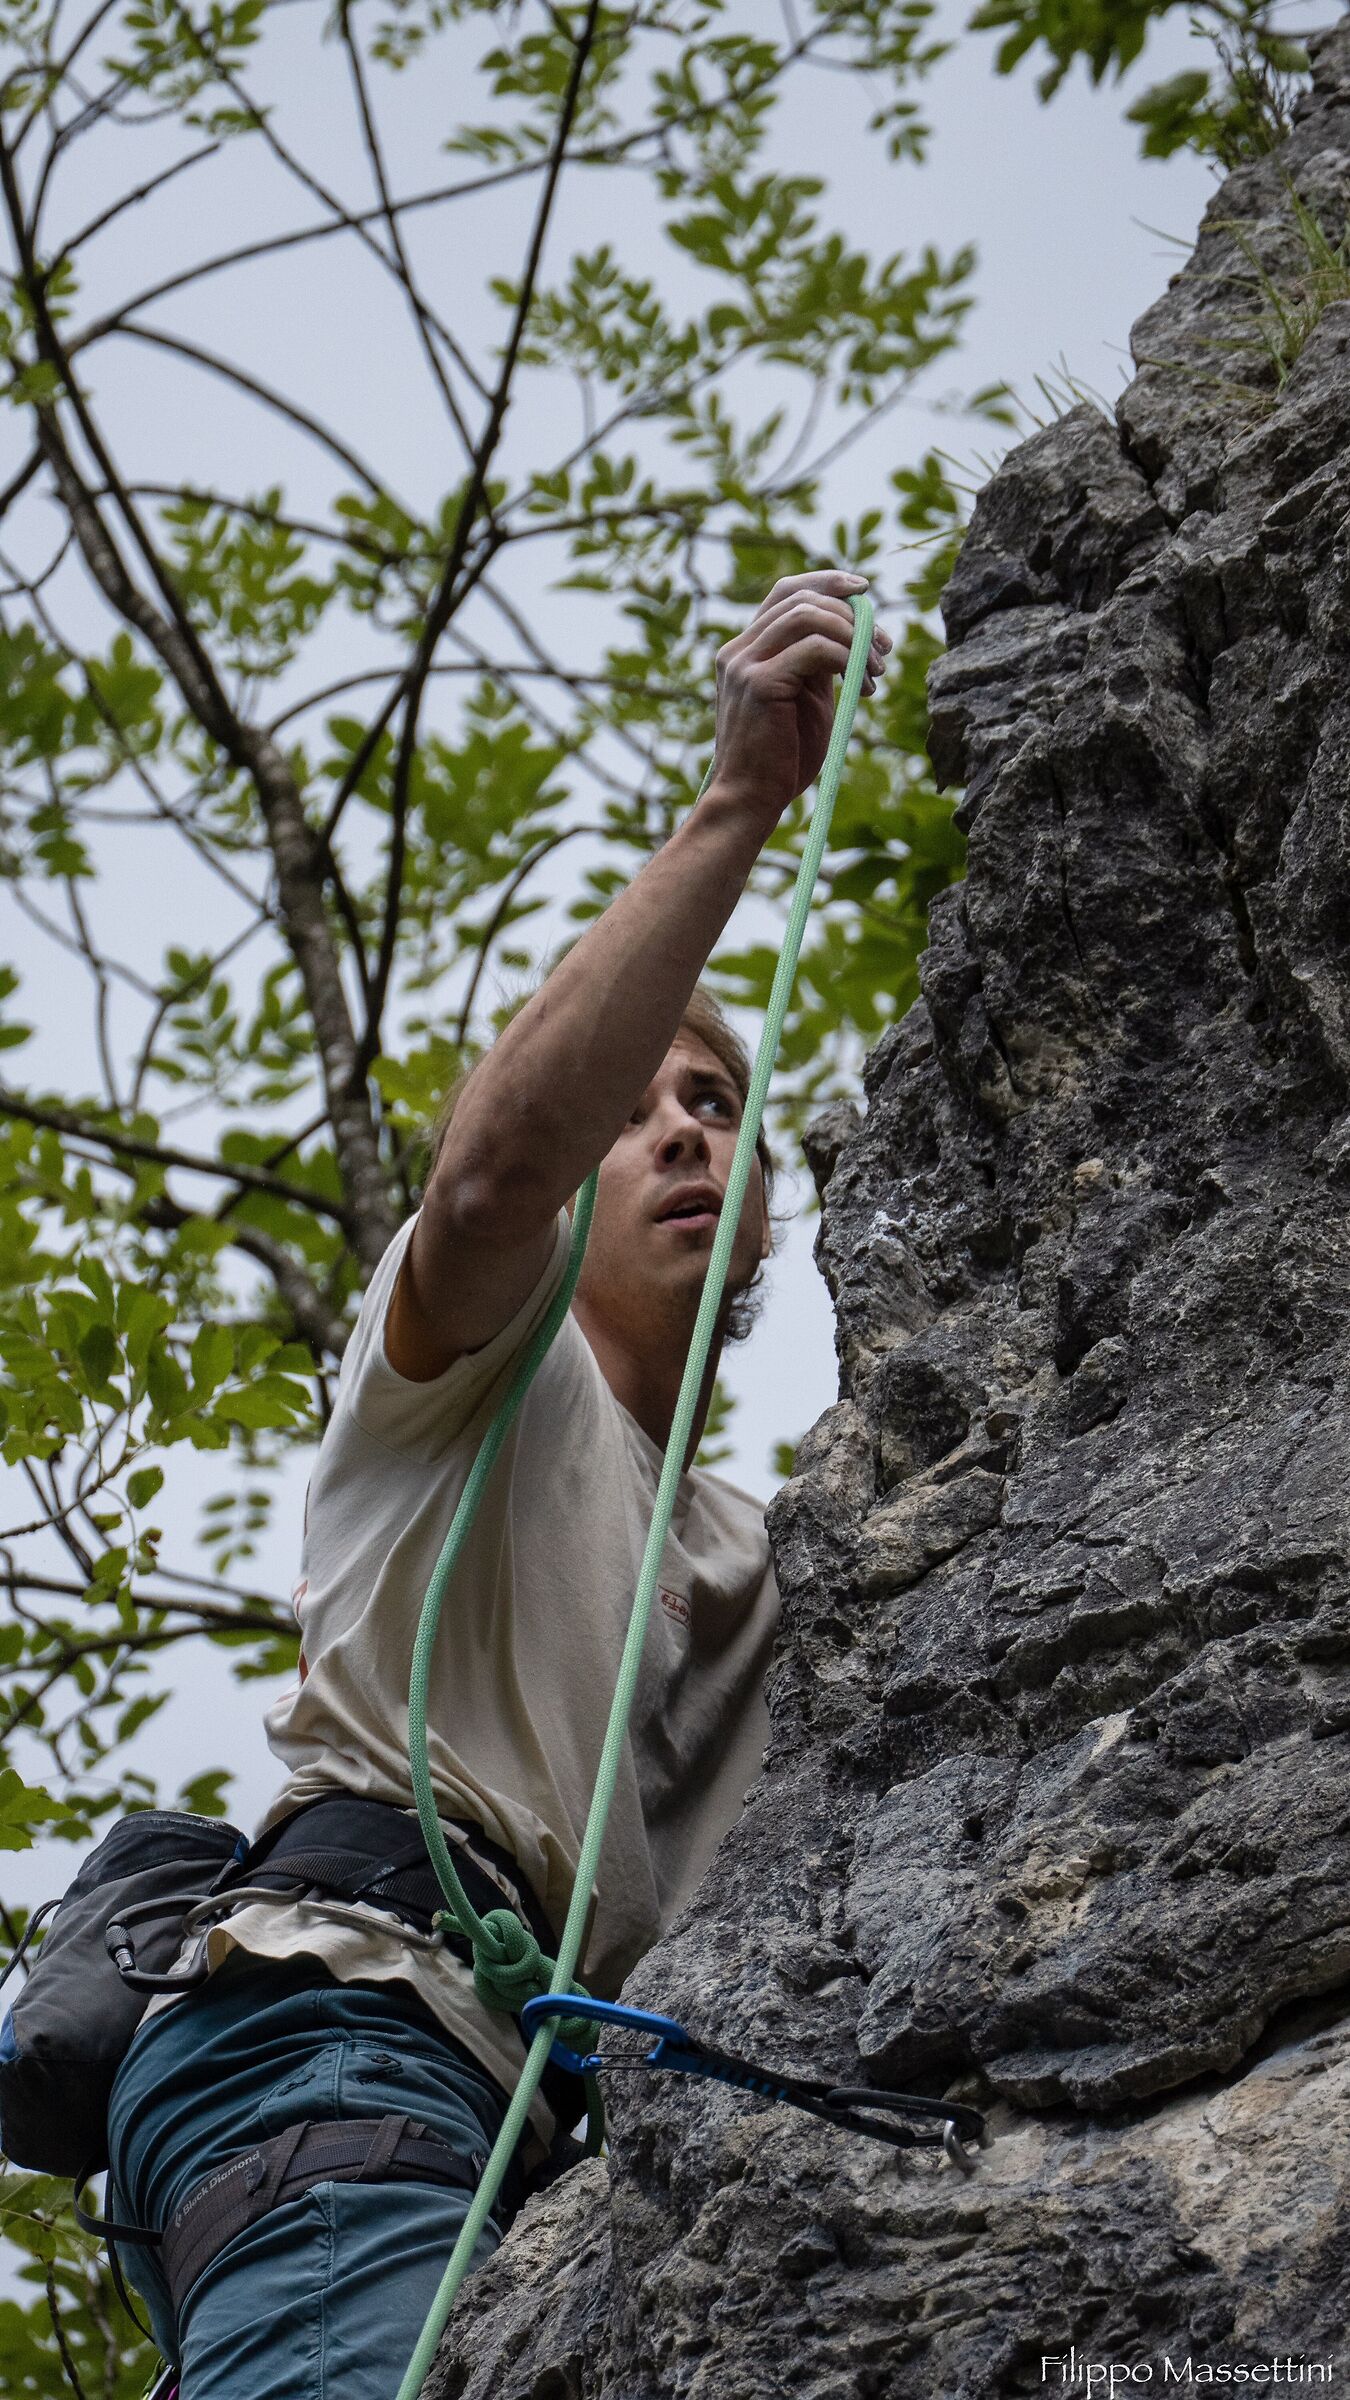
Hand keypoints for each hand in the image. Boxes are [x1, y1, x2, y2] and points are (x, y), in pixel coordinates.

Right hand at [704, 569, 890, 833]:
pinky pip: (815, 648)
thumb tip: (856, 632)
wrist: (750, 801)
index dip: (827, 582)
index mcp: (745, 651)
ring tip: (877, 670)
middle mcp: (738, 651)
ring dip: (854, 636)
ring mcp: (744, 665)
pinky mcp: (759, 684)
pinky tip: (864, 684)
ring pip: (809, 616)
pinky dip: (848, 657)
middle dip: (852, 616)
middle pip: (801, 598)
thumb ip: (818, 663)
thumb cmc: (781, 759)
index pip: (786, 592)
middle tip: (885, 648)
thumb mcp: (805, 699)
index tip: (864, 591)